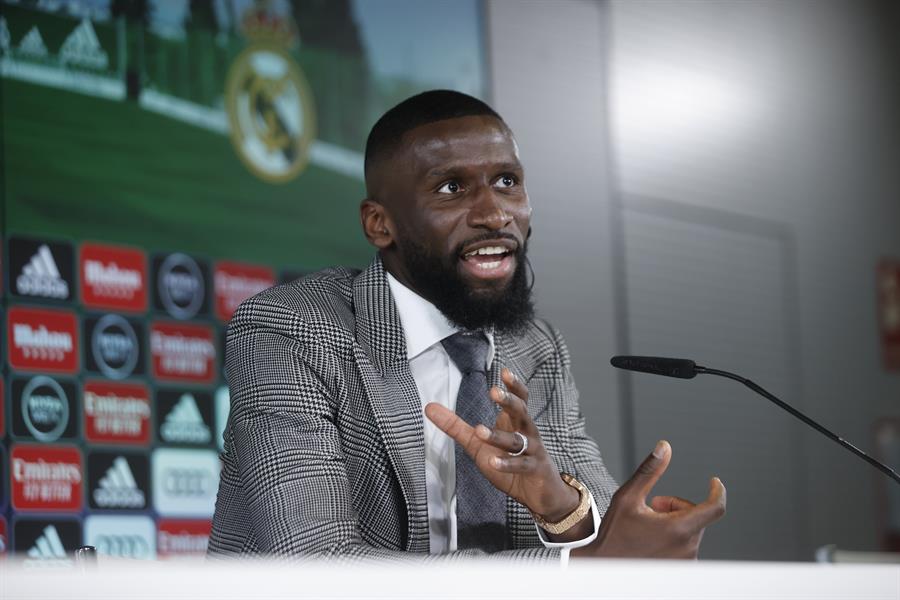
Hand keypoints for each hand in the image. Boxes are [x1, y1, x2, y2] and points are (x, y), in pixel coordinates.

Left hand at [424, 368, 579, 523]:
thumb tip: (429, 407)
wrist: (539, 492)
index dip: (513, 386)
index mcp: (514, 422)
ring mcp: (532, 451)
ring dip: (498, 436)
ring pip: (517, 440)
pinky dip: (507, 464)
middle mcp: (526, 432)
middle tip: (494, 392)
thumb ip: (455, 426)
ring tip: (480, 431)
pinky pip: (521, 465)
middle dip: (509, 401)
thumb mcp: (477, 443)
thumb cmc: (509, 461)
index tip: (504, 372)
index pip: (519, 399)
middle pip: (521, 412)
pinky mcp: (534, 470)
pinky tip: (493, 462)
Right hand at [572, 440, 725, 558]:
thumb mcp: (627, 497)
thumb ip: (649, 470)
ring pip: (691, 529)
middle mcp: (687, 548)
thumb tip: (664, 447)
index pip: (715, 508)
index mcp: (678, 529)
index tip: (714, 482)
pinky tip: (653, 539)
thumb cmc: (614, 534)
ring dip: (674, 521)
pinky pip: (686, 545)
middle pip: (695, 515)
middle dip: (676, 506)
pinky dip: (674, 537)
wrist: (604, 566)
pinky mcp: (681, 568)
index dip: (717, 491)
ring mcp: (685, 561)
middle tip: (652, 507)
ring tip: (649, 525)